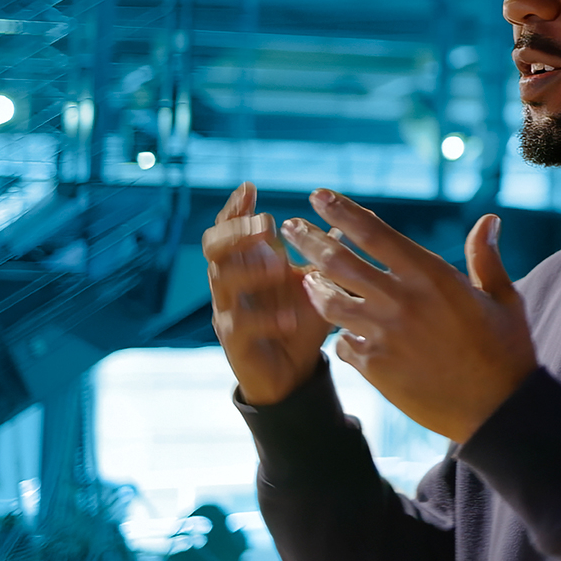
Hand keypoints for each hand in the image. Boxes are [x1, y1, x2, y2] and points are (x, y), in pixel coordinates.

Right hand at [205, 182, 331, 404]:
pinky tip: (288, 318)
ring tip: (279, 268)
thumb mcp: (317, 283)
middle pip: (214, 246)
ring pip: (221, 280)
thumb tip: (346, 222)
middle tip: (265, 225)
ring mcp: (230, 310)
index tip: (250, 187)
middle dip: (236, 231)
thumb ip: (325, 255)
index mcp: (251, 262)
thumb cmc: (301, 320)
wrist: (292, 373)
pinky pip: (240, 325)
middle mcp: (234, 282)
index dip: (237, 207)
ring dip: (250, 269)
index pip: (232, 227)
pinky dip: (264, 319)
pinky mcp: (235, 342)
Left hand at [281, 189, 536, 442]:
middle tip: (290, 227)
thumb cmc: (506, 350)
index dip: (342, 211)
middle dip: (309, 240)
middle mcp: (401, 301)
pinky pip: (342, 344)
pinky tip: (340, 330)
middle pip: (339, 262)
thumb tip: (488, 220)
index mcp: (431, 276)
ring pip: (330, 303)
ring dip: (313, 286)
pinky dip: (339, 334)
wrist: (498, 410)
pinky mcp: (375, 368)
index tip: (320, 196)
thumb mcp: (503, 298)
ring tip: (304, 277)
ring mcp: (384, 335)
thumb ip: (486, 258)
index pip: (374, 233)